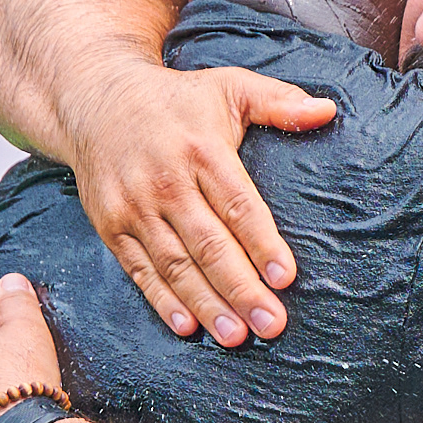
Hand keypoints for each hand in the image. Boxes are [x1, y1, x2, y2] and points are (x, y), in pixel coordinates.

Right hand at [74, 62, 336, 346]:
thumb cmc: (177, 100)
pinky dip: (162, 300)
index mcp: (201, 150)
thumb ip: (279, 102)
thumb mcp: (229, 86)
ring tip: (236, 336)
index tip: (285, 278)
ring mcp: (134, 207)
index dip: (262, 244)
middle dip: (241, 288)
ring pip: (175, 264)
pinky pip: (139, 270)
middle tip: (271, 324)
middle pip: (208, 244)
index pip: (238, 205)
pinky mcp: (110, 225)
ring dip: (206, 304)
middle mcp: (166, 182)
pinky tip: (187, 326)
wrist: (94, 100)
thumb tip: (328, 110)